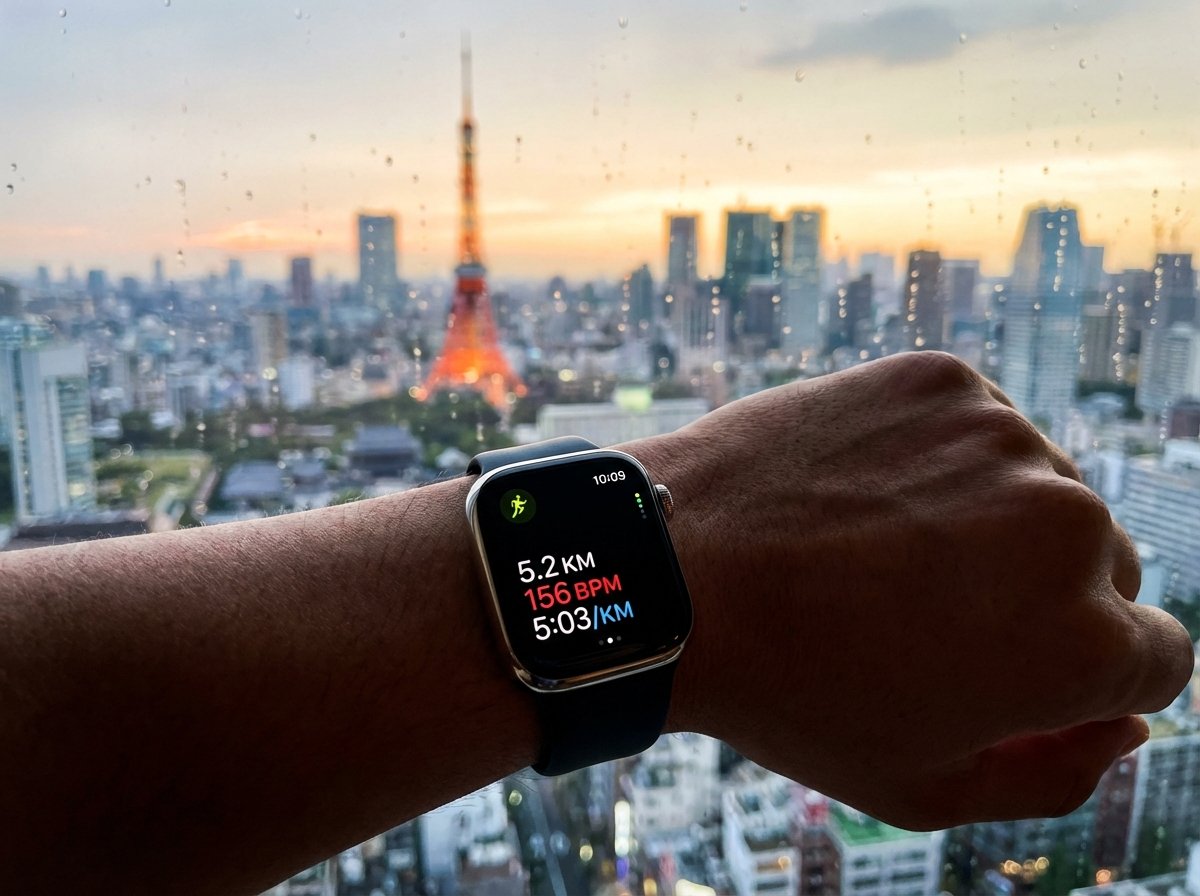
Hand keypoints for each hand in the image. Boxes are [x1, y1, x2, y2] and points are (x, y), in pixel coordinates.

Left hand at [641, 352, 1193, 828]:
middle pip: (1103, 572)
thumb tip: (1121, 724)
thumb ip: (1055, 772)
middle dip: (1041, 601)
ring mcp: (1004, 438)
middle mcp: (1067, 525)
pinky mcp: (944, 381)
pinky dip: (942, 463)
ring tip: (884, 553)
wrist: (674, 572)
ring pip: (1041, 493)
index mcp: (1081, 641)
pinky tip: (867, 498)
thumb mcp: (922, 788)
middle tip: (929, 615)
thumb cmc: (790, 691)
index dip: (1089, 677)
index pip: (1158, 660)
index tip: (1017, 668)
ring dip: (991, 524)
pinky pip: (979, 432)